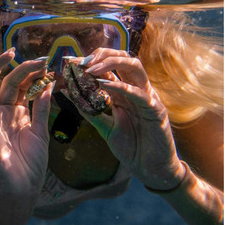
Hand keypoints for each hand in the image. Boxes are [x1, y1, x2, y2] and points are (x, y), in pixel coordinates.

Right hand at [0, 50, 52, 199]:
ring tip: (10, 56)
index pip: (22, 86)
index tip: (47, 65)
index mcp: (18, 113)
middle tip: (38, 59)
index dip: (32, 74)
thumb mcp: (41, 133)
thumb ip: (41, 109)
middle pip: (8, 82)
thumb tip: (48, 85)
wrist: (22, 188)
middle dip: (22, 68)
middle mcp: (4, 112)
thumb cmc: (32, 165)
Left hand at [67, 48, 185, 189]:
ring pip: (134, 67)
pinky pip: (141, 94)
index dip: (89, 61)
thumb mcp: (104, 126)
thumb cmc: (130, 146)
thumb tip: (68, 92)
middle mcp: (136, 89)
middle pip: (122, 59)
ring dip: (112, 64)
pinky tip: (106, 85)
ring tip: (91, 69)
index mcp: (123, 91)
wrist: (150, 169)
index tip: (69, 61)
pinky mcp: (157, 110)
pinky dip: (123, 87)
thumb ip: (88, 110)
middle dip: (101, 55)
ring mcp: (148, 97)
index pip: (107, 68)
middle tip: (81, 62)